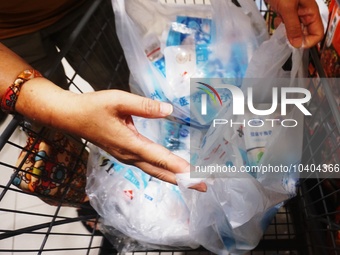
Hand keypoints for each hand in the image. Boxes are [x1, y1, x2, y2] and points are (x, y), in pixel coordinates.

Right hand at [44, 89, 206, 191]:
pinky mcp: (123, 154)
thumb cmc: (92, 107)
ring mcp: (126, 157)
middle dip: (182, 180)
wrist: (70, 116)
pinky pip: (147, 166)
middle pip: (159, 172)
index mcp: (130, 144)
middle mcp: (129, 155)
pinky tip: (169, 170)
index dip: (179, 167)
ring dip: (173, 178)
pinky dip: (162, 171)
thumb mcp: (118, 100)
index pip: (159, 158)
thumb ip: (144, 106)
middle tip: (203, 186)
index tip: (196, 176)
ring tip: (191, 181)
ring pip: (154, 171)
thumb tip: (169, 110)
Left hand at [266, 0, 323, 47]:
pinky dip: (282, 27)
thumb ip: (293, 27)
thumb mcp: (287, 8)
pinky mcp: (285, 11)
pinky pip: (287, 24)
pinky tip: (277, 22)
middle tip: (285, 39)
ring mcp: (295, 12)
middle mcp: (305, 13)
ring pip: (295, 30)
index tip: (296, 45)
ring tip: (281, 29)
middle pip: (306, 33)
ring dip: (288, 33)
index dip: (309, 42)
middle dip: (296, 38)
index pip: (318, 33)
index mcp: (311, 11)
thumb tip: (298, 45)